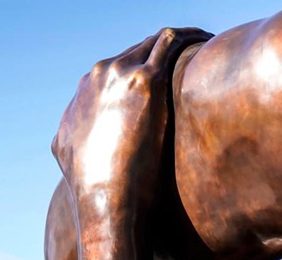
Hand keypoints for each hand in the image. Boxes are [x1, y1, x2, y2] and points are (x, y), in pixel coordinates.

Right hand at [52, 28, 211, 207]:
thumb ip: (78, 143)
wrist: (105, 200)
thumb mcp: (74, 163)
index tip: (169, 80)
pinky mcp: (145, 79)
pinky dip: (189, 36)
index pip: (117, 71)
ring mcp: (120, 74)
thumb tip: (86, 150)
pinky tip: (207, 40)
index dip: (144, 72)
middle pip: (137, 51)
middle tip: (194, 58)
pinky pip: (170, 41)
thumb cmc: (100, 196)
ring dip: (180, 40)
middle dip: (164, 53)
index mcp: (83, 95)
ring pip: (155, 41)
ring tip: (205, 44)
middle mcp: (98, 77)